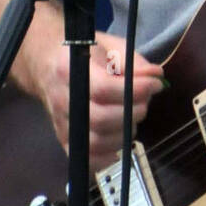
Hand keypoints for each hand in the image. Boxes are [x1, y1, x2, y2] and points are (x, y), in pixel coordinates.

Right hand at [38, 29, 165, 173]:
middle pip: (99, 118)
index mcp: (70, 69)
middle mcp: (62, 99)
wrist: (49, 65)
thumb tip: (155, 77)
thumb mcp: (110, 47)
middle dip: (131, 112)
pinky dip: (108, 157)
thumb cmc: (85, 54)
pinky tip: (120, 141)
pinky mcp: (64, 139)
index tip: (156, 84)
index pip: (102, 88)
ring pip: (95, 142)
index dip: (134, 89)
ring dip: (124, 132)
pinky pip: (86, 159)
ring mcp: (62, 123)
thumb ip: (134, 62)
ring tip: (132, 116)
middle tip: (145, 102)